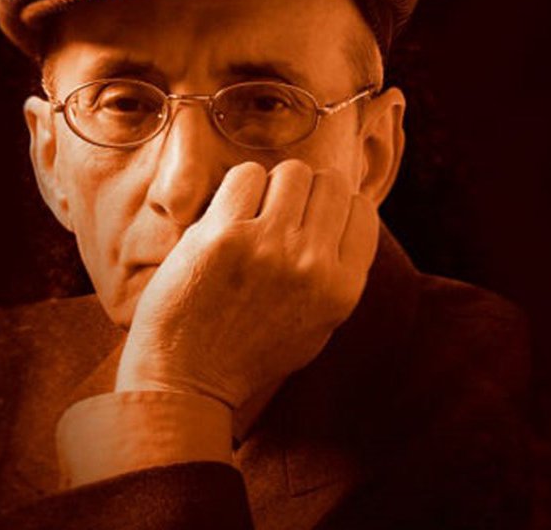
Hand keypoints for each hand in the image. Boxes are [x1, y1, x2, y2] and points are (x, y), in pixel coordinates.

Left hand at [115, 159, 380, 409]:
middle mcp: (313, 265)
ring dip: (272, 186)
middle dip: (306, 192)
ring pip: (292, 172)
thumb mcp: (318, 322)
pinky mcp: (223, 235)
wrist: (188, 378)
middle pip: (330, 183)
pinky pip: (246, 176)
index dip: (336, 207)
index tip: (311, 219)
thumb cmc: (251, 351)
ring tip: (252, 217)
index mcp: (342, 288)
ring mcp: (268, 247)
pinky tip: (226, 218)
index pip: (362, 209)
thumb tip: (348, 211)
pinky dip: (237, 189)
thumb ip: (338, 271)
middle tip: (278, 216)